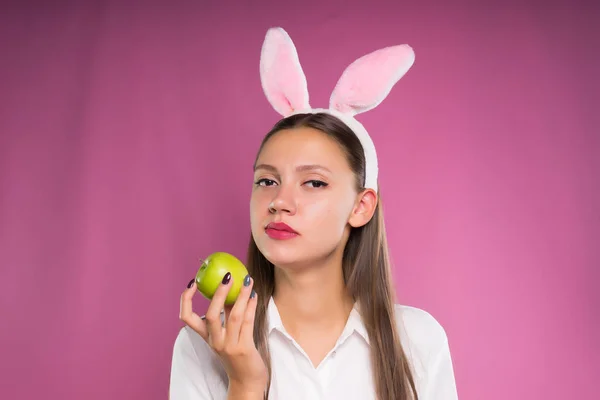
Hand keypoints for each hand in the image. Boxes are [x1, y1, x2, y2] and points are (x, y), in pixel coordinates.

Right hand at [180, 272, 267, 393]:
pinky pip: (247, 322)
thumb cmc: (237, 353)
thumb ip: (226, 313)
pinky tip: (255, 295)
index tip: (193, 282)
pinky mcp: (244, 349)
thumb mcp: (227, 334)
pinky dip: (251, 306)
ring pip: (233, 316)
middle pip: (211, 315)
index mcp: (206, 337)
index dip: (186, 299)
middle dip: (219, 293)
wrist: (247, 381)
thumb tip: (229, 287)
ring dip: (241, 295)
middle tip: (227, 276)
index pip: (187, 318)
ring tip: (247, 280)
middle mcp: (215, 341)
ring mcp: (229, 346)